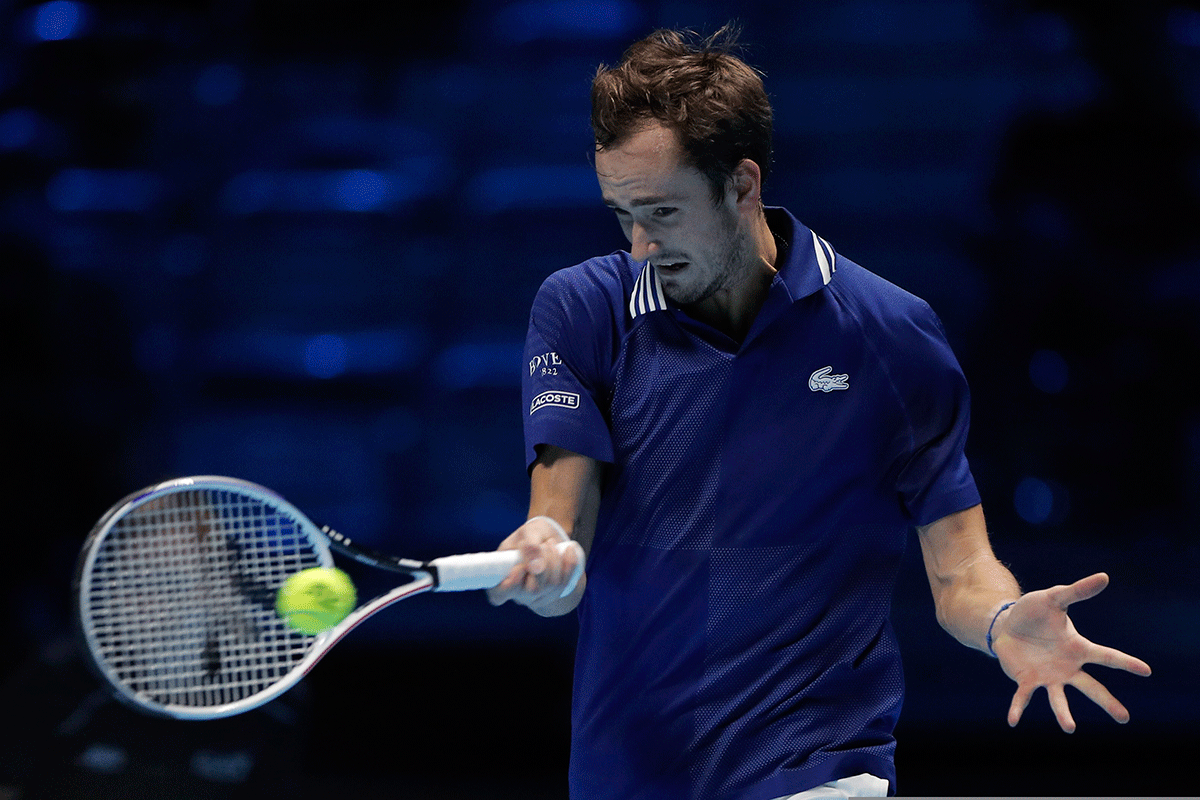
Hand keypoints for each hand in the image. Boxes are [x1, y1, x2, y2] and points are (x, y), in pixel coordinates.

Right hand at [486, 516, 585, 615]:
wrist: (548, 537)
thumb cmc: (532, 535)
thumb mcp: (528, 532)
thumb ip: (529, 547)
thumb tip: (535, 566)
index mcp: (502, 577)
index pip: (498, 594)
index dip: (506, 589)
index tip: (516, 571)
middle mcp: (518, 592)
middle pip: (533, 590)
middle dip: (543, 564)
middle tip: (543, 545)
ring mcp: (537, 596)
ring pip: (551, 586)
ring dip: (555, 560)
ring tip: (551, 543)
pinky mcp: (554, 592)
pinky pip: (566, 583)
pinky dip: (569, 564)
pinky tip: (569, 551)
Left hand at [992, 572, 1150, 731]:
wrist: (1006, 624)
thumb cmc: (1034, 612)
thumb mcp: (1054, 598)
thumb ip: (1076, 591)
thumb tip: (1104, 577)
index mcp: (1078, 648)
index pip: (1106, 656)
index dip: (1125, 662)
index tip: (1146, 670)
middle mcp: (1067, 667)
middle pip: (1091, 687)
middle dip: (1107, 702)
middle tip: (1124, 719)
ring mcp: (1048, 676)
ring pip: (1059, 699)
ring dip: (1063, 714)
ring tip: (1070, 728)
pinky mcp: (1026, 680)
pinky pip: (1023, 697)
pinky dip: (1018, 709)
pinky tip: (1012, 721)